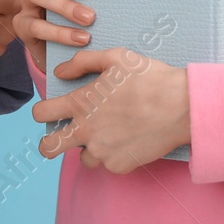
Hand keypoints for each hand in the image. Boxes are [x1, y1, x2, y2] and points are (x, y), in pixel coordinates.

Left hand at [30, 47, 190, 172]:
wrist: (181, 106)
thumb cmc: (150, 78)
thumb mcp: (116, 57)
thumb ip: (83, 62)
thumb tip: (60, 72)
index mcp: (81, 103)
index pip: (41, 113)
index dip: (42, 111)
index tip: (50, 111)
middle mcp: (86, 131)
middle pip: (48, 148)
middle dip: (48, 143)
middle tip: (60, 137)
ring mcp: (102, 152)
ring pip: (82, 158)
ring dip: (89, 148)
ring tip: (109, 133)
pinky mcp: (119, 166)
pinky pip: (108, 164)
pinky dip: (114, 154)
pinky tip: (128, 138)